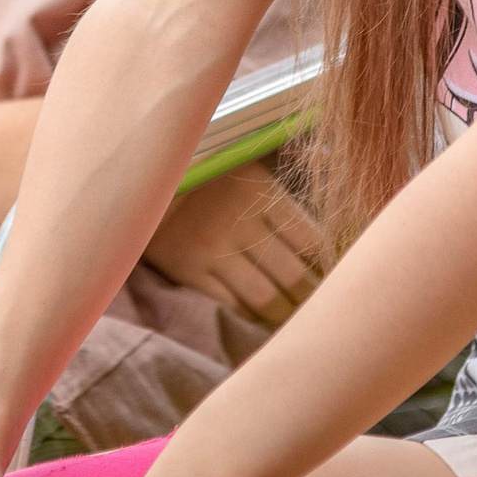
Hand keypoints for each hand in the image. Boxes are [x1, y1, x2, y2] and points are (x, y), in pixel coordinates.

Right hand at [142, 159, 326, 326]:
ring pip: (263, 295)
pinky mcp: (187, 270)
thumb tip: (325, 161)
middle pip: (293, 273)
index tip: (337, 274)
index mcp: (259, 189)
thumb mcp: (243, 156)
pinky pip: (227, 304)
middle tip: (323, 307)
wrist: (140, 174)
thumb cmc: (203, 164)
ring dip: (284, 312)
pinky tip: (260, 321)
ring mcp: (212, 249)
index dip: (327, 262)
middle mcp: (239, 222)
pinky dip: (248, 317)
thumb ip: (281, 165)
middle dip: (312, 295)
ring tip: (295, 319)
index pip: (310, 238)